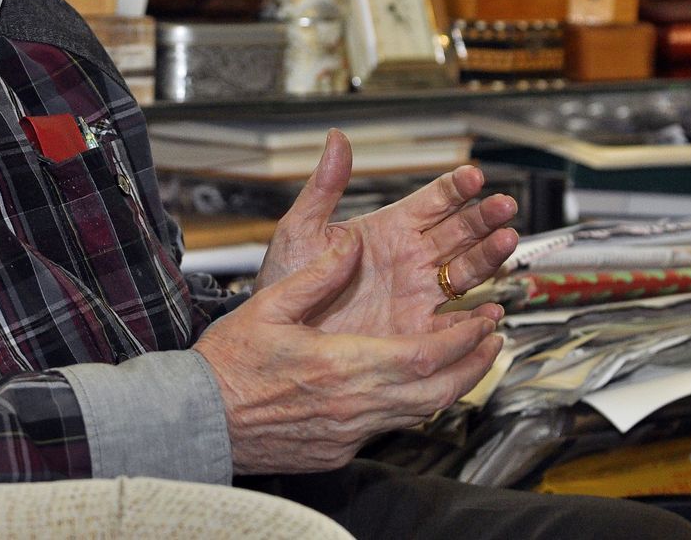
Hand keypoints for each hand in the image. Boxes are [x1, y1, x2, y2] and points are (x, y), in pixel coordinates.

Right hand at [195, 229, 503, 474]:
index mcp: (341, 366)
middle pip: (436, 391)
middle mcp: (353, 406)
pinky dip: (413, 404)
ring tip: (467, 359)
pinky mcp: (338, 449)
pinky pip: (390, 427)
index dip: (462, 338)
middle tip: (492, 339)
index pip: (424, 355)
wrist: (198, 420)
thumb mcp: (271, 305)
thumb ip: (318, 273)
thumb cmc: (228, 364)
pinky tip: (413, 385)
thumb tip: (351, 241)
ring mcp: (347, 433)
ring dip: (450, 385)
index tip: (483, 319)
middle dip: (473, 364)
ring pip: (419, 413)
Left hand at [254, 129, 517, 336]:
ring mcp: (418, 294)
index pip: (433, 201)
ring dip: (490, 255)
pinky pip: (455, 323)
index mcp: (389, 229)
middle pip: (461, 232)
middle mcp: (411, 258)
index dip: (456, 188)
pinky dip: (476, 318)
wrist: (279, 334)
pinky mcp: (417, 330)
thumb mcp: (301, 230)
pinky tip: (490, 309)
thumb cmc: (286, 281)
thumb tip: (336, 138)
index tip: (474, 176)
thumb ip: (324, 186)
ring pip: (466, 269)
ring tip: (507, 240)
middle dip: (484, 217)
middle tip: (504, 206)